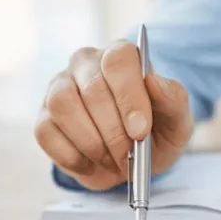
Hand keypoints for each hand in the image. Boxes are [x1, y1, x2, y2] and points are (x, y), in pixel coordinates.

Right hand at [35, 42, 193, 190]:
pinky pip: (45, 131)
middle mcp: (86, 64)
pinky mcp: (44, 116)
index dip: (128, 96)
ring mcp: (59, 88)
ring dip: (89, 141)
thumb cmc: (155, 133)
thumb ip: (173, 100)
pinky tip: (89, 163)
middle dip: (113, 131)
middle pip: (91, 88)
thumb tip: (153, 81)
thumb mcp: (177, 121)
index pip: (118, 60)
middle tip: (128, 157)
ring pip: (62, 105)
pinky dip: (70, 155)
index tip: (140, 131)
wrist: (132, 159)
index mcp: (120, 56)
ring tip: (110, 160)